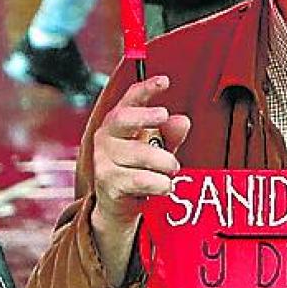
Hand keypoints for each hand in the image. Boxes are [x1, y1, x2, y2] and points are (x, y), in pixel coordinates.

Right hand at [90, 74, 190, 285]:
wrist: (117, 206)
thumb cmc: (138, 170)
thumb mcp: (158, 149)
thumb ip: (170, 135)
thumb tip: (183, 121)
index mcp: (117, 124)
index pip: (129, 100)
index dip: (145, 89)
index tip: (165, 81)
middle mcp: (105, 138)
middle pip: (124, 118)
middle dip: (146, 115)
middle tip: (165, 116)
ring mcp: (104, 161)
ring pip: (141, 154)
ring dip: (165, 163)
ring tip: (172, 170)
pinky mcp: (108, 183)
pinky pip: (141, 179)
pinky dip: (160, 184)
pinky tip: (165, 187)